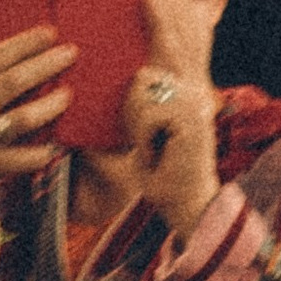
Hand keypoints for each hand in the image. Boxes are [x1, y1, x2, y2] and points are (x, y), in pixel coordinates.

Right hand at [0, 26, 73, 186]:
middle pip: (12, 81)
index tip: (49, 33)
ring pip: (22, 117)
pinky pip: (20, 160)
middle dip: (45, 64)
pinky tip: (55, 148)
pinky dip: (40, 153)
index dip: (22, 44)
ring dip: (49, 105)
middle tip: (70, 53)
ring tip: (68, 95)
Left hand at [121, 55, 219, 236]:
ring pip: (144, 94)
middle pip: (143, 76)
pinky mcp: (193, 119)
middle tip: (141, 142)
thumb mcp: (135, 142)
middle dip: (131, 110)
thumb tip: (85, 99)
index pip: (147, 72)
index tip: (139, 135)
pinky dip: (143, 138)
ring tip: (148, 149)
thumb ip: (124, 117)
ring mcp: (195, 105)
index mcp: (183, 97)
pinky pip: (149, 115)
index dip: (132, 94)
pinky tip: (153, 156)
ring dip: (137, 126)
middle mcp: (192, 96)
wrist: (186, 208)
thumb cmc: (161, 179)